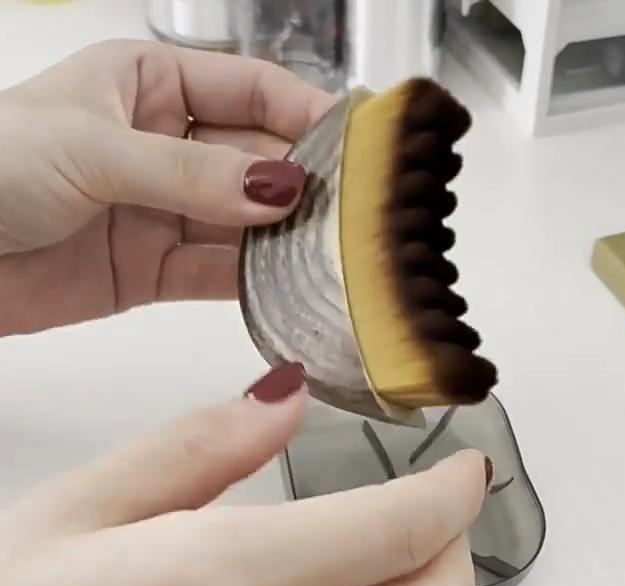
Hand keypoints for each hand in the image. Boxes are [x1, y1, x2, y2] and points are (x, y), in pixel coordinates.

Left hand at [0, 40, 333, 333]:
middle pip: (258, 160)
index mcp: (151, 86)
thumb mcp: (96, 150)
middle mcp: (167, 146)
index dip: (306, 111)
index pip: (251, 88)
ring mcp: (164, 211)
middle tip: (354, 211)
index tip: (355, 142)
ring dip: (285, 240)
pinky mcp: (153, 271)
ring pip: (244, 224)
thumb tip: (273, 188)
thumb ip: (189, 173)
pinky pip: (216, 275)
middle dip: (304, 184)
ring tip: (332, 255)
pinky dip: (251, 284)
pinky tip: (285, 287)